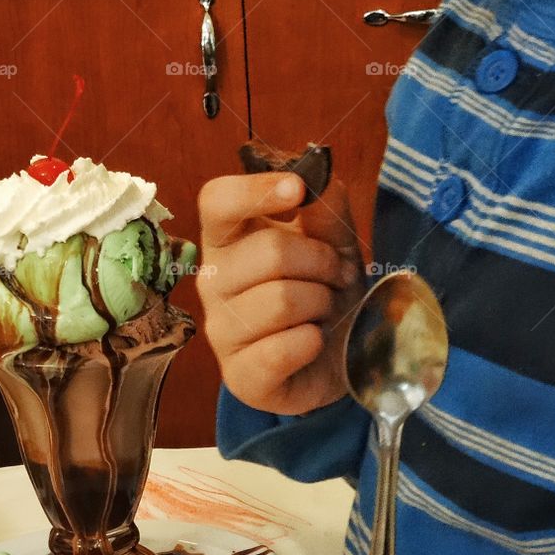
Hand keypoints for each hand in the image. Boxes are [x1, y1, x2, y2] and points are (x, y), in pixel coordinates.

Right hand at [197, 169, 366, 415]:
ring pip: (280, 300)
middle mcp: (214, 279)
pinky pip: (281, 349)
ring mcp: (221, 330)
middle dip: (321, 261)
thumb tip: (316, 178)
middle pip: (269, 251)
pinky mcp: (239, 376)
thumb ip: (326, 210)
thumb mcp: (337, 243)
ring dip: (321, 302)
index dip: (255, 190)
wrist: (340, 358)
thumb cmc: (326, 289)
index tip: (297, 189)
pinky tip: (313, 342)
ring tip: (325, 310)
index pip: (217, 201)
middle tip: (337, 276)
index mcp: (230, 238)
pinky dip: (312, 342)